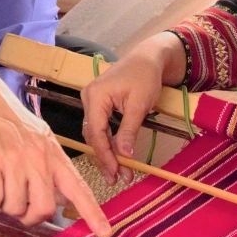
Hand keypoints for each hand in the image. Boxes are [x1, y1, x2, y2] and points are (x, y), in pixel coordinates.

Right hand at [0, 54, 111, 236]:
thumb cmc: (12, 123)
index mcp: (53, 154)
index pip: (78, 187)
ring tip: (0, 189)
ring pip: (15, 207)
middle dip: (30, 217)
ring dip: (5, 207)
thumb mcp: (40, 140)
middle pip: (44, 208)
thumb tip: (62, 198)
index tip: (105, 232)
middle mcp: (38, 157)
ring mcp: (14, 160)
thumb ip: (51, 169)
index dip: (92, 212)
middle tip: (20, 210)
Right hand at [79, 32, 183, 184]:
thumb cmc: (145, 77)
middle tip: (119, 178)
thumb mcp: (139, 105)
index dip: (105, 155)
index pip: (96, 132)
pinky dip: (108, 141)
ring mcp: (91, 100)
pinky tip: (116, 154)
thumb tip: (125, 155)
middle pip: (93, 135)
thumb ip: (129, 130)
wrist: (148, 58)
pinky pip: (99, 126)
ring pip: (95, 133)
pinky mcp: (97, 103)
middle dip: (106, 157)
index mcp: (95, 96)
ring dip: (107, 152)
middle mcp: (88, 98)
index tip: (116, 173)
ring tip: (120, 171)